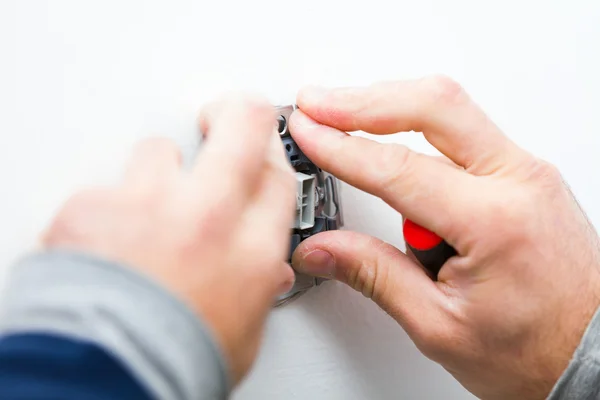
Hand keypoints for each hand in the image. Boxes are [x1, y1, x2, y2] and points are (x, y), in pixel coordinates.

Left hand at [41, 96, 296, 383]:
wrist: (101, 377)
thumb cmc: (174, 362)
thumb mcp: (243, 332)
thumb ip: (258, 291)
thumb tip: (266, 273)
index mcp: (251, 249)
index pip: (280, 174)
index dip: (273, 154)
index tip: (264, 147)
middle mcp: (208, 215)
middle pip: (242, 125)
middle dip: (239, 112)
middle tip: (225, 115)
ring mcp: (149, 204)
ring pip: (162, 149)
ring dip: (159, 171)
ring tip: (149, 206)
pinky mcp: (93, 206)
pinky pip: (104, 190)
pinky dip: (106, 211)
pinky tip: (107, 244)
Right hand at [289, 76, 599, 399]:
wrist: (591, 355)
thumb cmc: (535, 350)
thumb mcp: (440, 325)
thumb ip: (374, 275)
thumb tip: (323, 249)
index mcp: (497, 223)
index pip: (400, 169)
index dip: (342, 148)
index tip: (307, 134)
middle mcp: (519, 182)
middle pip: (434, 107)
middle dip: (365, 100)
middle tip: (318, 103)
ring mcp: (524, 172)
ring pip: (450, 110)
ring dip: (390, 106)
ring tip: (343, 115)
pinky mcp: (521, 175)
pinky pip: (464, 131)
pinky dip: (418, 124)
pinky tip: (389, 130)